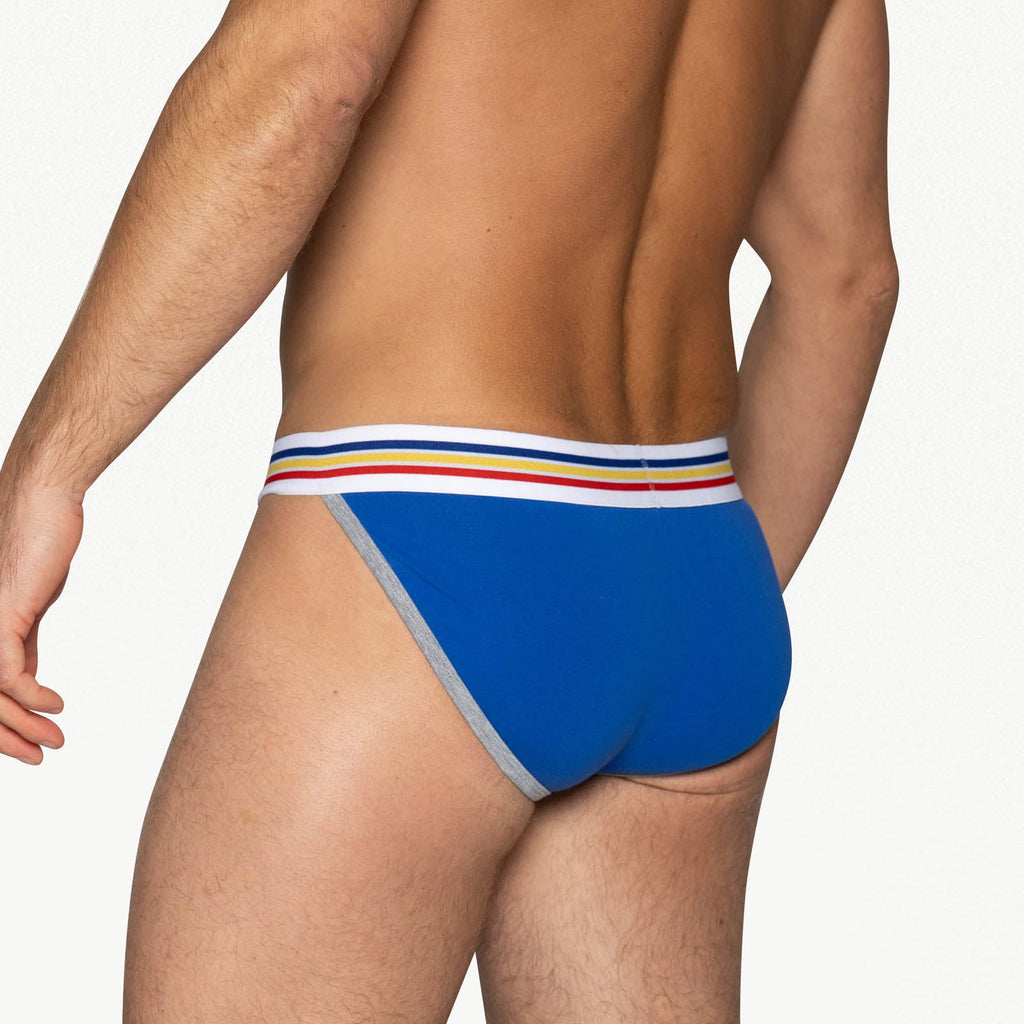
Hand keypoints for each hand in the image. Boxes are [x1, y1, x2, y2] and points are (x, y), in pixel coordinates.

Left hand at [0, 480, 82, 762]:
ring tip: (52, 741)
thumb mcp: (29, 604)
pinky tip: (54, 704)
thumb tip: (25, 681)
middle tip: (38, 756)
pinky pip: (7, 675)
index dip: (1, 724)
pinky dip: (32, 697)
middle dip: (7, 737)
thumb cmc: (36, 541)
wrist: (41, 501)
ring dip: (22, 725)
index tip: (27, 745)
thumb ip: (22, 643)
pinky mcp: (0, 617)